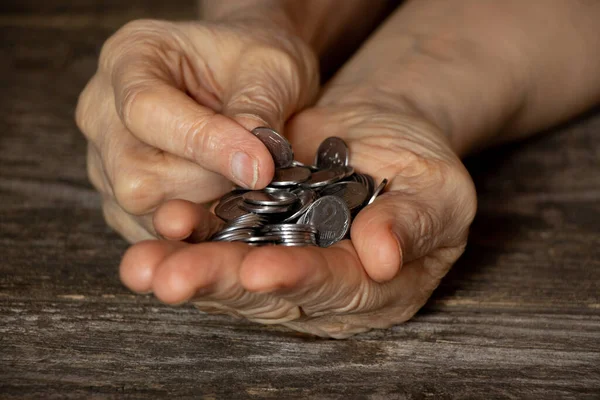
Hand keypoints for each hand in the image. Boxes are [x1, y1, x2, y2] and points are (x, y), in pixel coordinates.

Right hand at [75, 18, 317, 242]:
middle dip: (208, 183)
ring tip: (241, 183)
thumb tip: (252, 164)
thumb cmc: (254, 60)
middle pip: (135, 173)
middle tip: (257, 171)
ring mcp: (105, 158)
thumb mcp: (270, 67)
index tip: (261, 167)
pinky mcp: (119, 197)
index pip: (146, 109)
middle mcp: (103, 111)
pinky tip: (224, 205)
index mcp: (129, 58)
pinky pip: (147, 230)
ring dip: (204, 207)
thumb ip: (258, 110)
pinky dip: (194, 228)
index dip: (205, 145)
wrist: (248, 76)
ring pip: (141, 208)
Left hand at [118, 81, 476, 336]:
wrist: (377, 133)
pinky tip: (154, 231)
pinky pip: (217, 243)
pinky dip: (185, 239)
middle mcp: (323, 288)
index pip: (335, 288)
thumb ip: (413, 224)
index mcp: (377, 288)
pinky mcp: (254, 237)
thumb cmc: (419, 164)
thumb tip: (383, 257)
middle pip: (270, 294)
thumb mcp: (437, 190)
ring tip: (143, 266)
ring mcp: (284, 263)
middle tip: (174, 280)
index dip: (299, 281)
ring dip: (187, 268)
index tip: (260, 272)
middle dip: (221, 285)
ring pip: (232, 275)